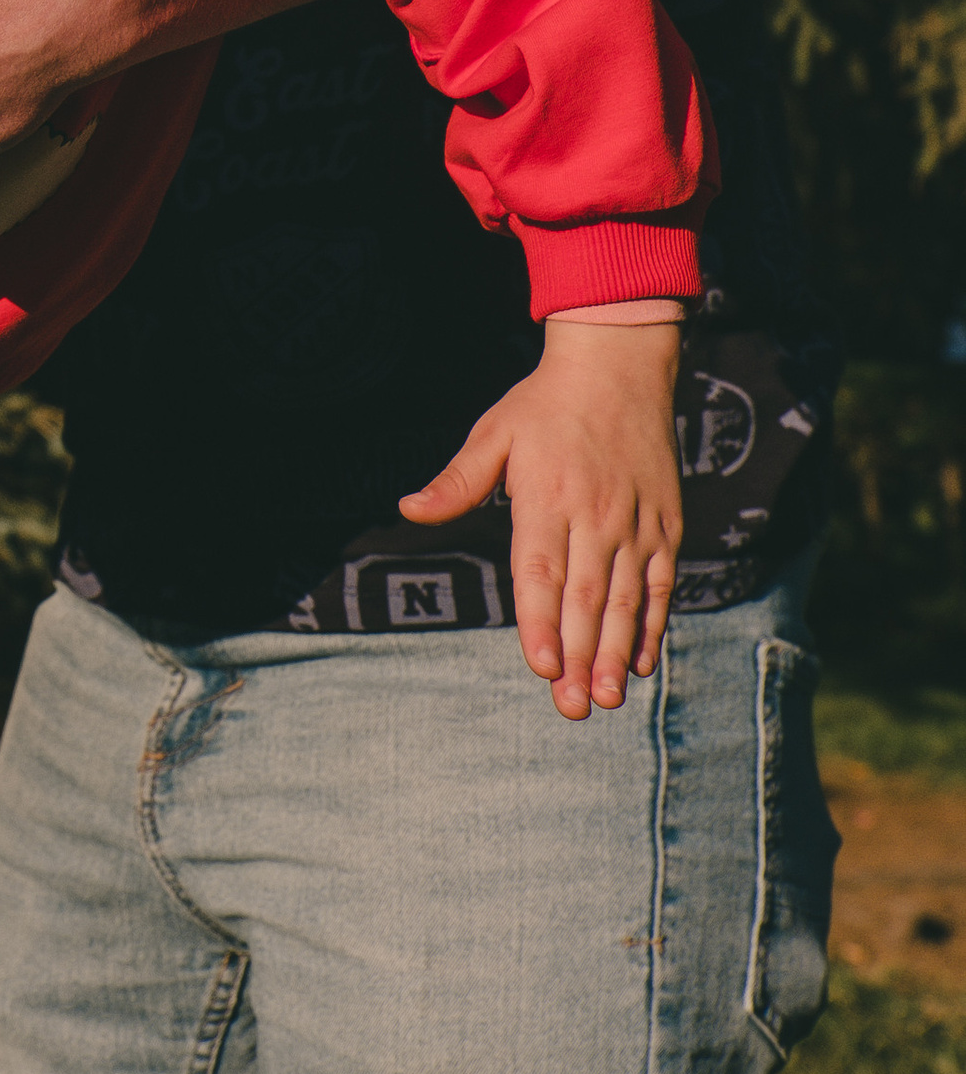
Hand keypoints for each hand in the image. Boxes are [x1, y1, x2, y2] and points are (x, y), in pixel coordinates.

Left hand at [399, 316, 684, 720]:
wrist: (619, 366)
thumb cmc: (544, 405)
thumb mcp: (494, 433)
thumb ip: (457, 481)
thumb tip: (408, 509)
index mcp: (547, 495)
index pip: (542, 571)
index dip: (542, 622)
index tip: (542, 666)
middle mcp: (595, 514)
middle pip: (586, 596)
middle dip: (581, 656)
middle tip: (575, 707)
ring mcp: (635, 522)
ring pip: (626, 598)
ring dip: (618, 652)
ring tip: (609, 698)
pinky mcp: (665, 524)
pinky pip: (659, 583)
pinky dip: (653, 624)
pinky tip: (644, 663)